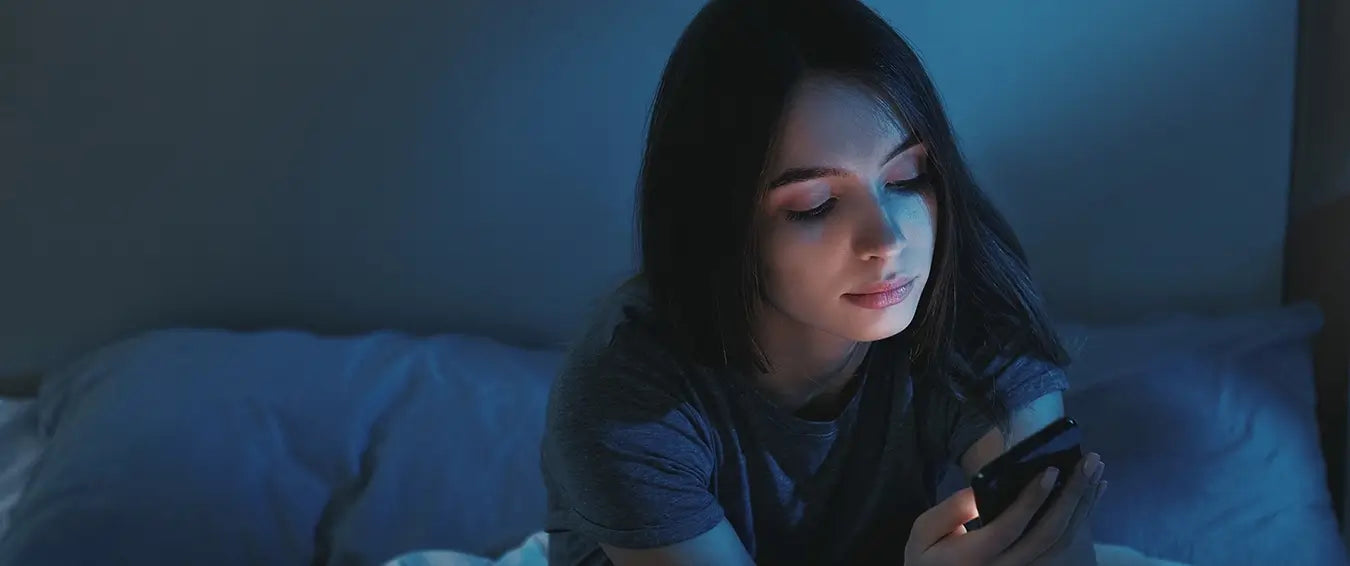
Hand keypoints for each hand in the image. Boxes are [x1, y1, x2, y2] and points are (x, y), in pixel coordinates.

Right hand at [904, 453, 1106, 565]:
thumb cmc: (927, 558)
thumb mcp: (923, 534)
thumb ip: (949, 512)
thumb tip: (979, 493)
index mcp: (976, 557)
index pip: (1010, 527)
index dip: (1032, 500)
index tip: (1051, 471)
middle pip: (1048, 535)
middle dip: (1073, 496)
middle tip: (1090, 462)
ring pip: (1061, 542)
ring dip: (1083, 505)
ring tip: (1096, 472)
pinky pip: (1062, 546)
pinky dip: (1081, 518)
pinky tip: (1091, 494)